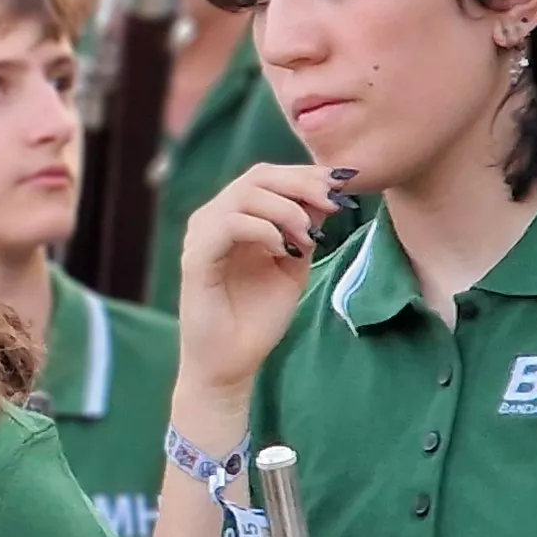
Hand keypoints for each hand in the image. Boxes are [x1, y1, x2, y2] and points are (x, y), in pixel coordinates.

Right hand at [177, 162, 352, 392]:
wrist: (232, 361)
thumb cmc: (258, 316)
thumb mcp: (295, 263)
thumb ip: (304, 228)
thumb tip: (328, 193)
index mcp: (234, 217)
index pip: (267, 176)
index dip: (305, 174)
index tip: (341, 187)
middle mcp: (212, 219)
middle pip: (257, 177)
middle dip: (301, 184)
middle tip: (332, 204)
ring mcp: (201, 237)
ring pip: (244, 195)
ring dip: (286, 209)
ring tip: (308, 237)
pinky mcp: (195, 258)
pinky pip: (229, 225)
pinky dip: (263, 229)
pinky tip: (283, 250)